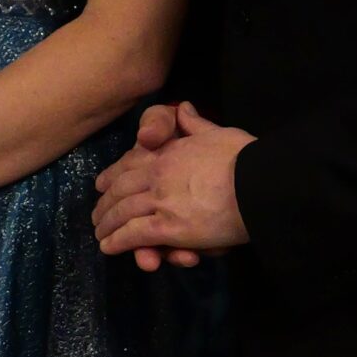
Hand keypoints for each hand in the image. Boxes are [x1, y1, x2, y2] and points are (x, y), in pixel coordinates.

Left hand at [93, 102, 254, 266]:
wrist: (260, 183)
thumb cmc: (245, 158)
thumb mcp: (218, 132)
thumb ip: (196, 124)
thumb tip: (183, 108)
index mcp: (169, 154)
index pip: (131, 164)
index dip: (113, 175)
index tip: (101, 184)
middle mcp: (158, 176)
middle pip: (121, 190)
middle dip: (106, 204)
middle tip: (96, 215)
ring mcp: (161, 202)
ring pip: (122, 213)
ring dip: (107, 225)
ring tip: (100, 234)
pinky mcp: (169, 228)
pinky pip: (134, 235)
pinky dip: (117, 242)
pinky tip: (108, 247)